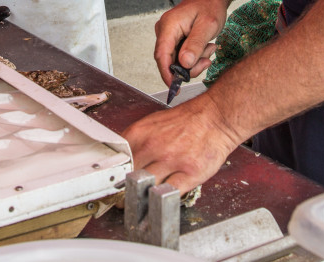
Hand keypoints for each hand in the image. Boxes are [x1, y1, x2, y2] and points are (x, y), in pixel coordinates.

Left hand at [122, 91, 240, 196]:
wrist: (214, 118)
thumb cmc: (185, 122)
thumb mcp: (152, 125)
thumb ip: (135, 142)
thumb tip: (120, 160)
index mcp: (139, 134)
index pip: (116, 160)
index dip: (111, 176)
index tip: (110, 186)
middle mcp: (152, 146)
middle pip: (128, 176)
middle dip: (123, 191)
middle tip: (121, 200)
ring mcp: (171, 160)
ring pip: (146, 187)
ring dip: (140, 198)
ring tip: (138, 204)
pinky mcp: (189, 173)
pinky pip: (169, 192)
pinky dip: (161, 200)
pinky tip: (157, 202)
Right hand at [154, 0, 226, 85]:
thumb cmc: (210, 6)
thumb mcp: (207, 26)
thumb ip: (195, 45)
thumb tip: (184, 64)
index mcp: (169, 26)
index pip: (161, 55)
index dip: (167, 74)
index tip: (176, 88)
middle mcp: (164, 31)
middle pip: (169, 61)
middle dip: (188, 67)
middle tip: (207, 61)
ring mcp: (168, 35)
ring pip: (176, 60)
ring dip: (194, 61)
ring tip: (209, 48)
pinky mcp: (173, 39)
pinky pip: (180, 56)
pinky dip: (194, 57)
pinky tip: (205, 47)